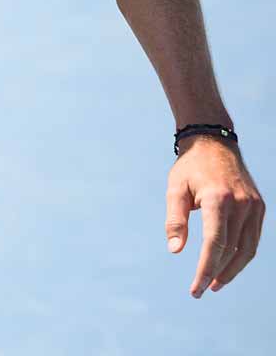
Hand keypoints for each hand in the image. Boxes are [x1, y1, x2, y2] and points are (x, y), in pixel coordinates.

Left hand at [166, 136, 263, 296]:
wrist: (215, 143)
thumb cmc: (190, 167)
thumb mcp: (175, 189)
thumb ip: (175, 220)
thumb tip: (175, 250)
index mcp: (218, 199)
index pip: (215, 243)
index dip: (206, 269)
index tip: (196, 288)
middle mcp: (241, 204)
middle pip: (231, 250)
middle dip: (216, 273)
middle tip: (200, 290)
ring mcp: (253, 207)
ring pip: (247, 248)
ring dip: (232, 270)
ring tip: (215, 283)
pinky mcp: (259, 207)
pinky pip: (253, 238)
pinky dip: (242, 255)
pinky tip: (228, 265)